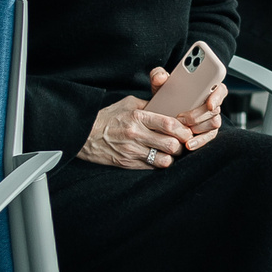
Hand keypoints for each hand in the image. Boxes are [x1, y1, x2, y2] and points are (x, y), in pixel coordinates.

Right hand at [79, 74, 219, 169]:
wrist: (84, 135)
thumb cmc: (107, 118)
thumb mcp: (127, 104)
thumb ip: (148, 105)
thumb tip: (168, 107)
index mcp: (137, 116)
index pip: (169, 124)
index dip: (183, 130)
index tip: (187, 131)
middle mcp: (136, 134)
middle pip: (171, 144)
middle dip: (181, 145)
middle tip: (182, 143)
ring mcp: (131, 151)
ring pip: (164, 159)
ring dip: (171, 157)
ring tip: (171, 152)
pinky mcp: (127, 163)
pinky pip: (152, 167)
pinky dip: (159, 163)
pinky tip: (158, 157)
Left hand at [160, 63, 227, 141]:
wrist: (162, 114)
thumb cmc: (166, 96)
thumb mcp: (160, 85)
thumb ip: (158, 76)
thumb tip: (161, 77)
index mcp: (206, 89)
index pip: (220, 89)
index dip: (217, 97)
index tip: (209, 104)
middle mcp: (212, 104)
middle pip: (215, 110)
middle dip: (198, 115)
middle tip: (181, 118)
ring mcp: (210, 119)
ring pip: (213, 124)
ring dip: (198, 127)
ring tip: (182, 129)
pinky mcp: (206, 132)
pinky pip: (208, 137)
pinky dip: (198, 141)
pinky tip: (188, 144)